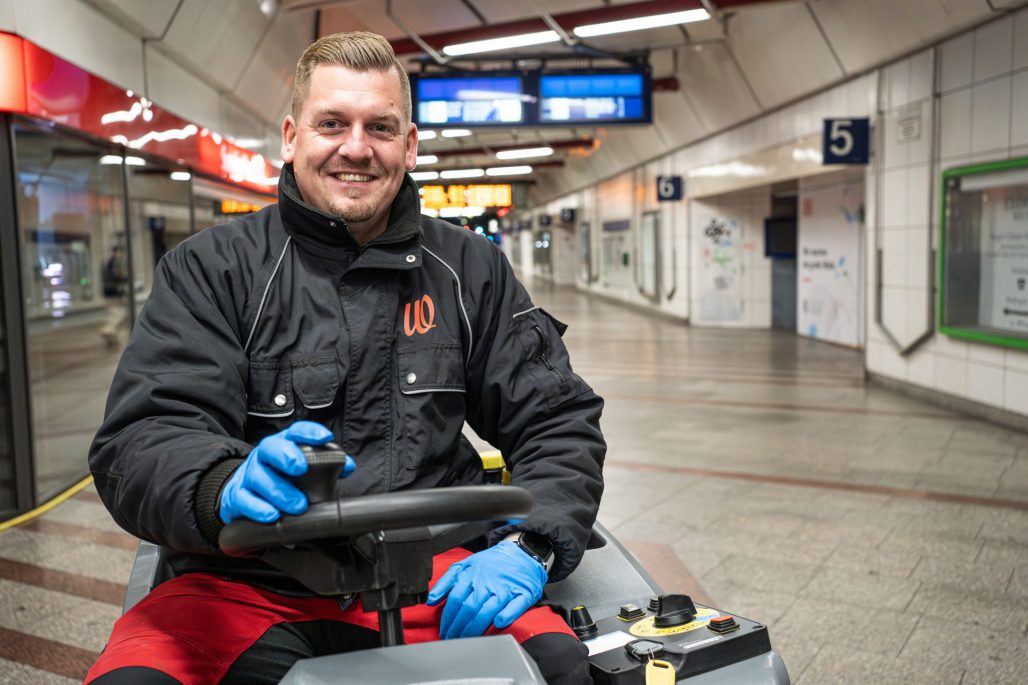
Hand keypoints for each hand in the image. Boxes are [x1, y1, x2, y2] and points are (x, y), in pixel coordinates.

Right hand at [219, 421, 354, 523]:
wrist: (242, 492)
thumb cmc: (280, 478)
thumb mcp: (302, 469)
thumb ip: (327, 466)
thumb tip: (347, 466)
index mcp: (284, 444)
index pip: (296, 432)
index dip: (310, 432)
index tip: (325, 438)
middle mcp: (265, 456)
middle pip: (271, 448)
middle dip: (286, 456)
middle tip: (301, 468)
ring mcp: (249, 474)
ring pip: (259, 477)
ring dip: (279, 491)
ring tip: (299, 505)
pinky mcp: (237, 496)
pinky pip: (245, 500)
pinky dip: (259, 509)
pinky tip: (273, 516)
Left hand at [427, 541, 547, 638]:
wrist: (520, 553)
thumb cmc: (491, 563)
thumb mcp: (465, 564)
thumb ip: (446, 581)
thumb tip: (430, 600)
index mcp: (472, 574)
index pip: (456, 599)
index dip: (448, 618)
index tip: (444, 630)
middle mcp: (487, 582)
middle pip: (469, 608)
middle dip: (458, 627)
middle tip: (453, 639)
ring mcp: (505, 588)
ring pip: (488, 610)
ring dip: (476, 627)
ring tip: (467, 639)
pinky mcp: (522, 593)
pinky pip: (515, 606)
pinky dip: (507, 615)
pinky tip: (498, 623)